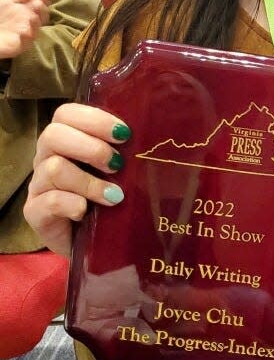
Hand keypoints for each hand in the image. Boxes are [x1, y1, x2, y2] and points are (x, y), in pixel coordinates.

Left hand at [0, 0, 51, 58]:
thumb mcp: (8, 0)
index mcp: (28, 12)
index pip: (41, 5)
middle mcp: (29, 23)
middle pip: (42, 17)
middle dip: (42, 10)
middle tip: (38, 3)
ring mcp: (26, 34)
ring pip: (36, 30)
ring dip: (35, 24)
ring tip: (33, 17)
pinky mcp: (20, 45)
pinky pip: (26, 42)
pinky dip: (26, 38)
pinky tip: (24, 32)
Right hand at [24, 103, 130, 255]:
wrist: (97, 244)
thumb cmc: (111, 201)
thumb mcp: (121, 173)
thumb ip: (126, 153)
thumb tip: (152, 137)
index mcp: (66, 140)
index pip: (66, 114)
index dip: (94, 120)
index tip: (124, 134)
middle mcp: (47, 158)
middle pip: (53, 135)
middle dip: (91, 147)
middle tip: (117, 165)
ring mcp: (38, 185)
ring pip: (54, 168)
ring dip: (89, 182)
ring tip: (114, 196)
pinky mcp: (35, 212)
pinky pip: (48, 201)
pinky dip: (72, 204)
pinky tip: (86, 211)